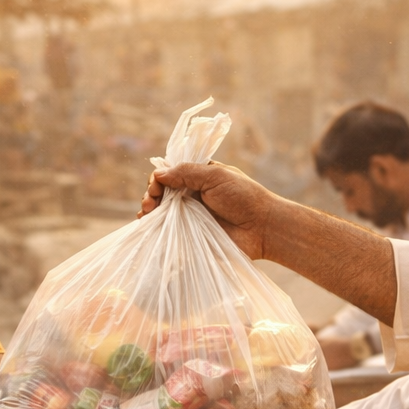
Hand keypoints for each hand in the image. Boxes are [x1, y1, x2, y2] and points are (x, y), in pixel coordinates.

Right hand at [141, 162, 284, 260]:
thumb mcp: (215, 176)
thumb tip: (159, 174)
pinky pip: (171, 232)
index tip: (156, 187)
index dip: (158, 179)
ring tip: (145, 216)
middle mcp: (193, 195)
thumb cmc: (244, 197)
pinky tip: (149, 229)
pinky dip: (157, 230)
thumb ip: (186, 173)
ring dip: (150, 213)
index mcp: (199, 177)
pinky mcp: (193, 235)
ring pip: (163, 213)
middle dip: (150, 196)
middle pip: (162, 194)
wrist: (262, 228)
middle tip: (149, 205)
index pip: (170, 174)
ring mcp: (192, 216)